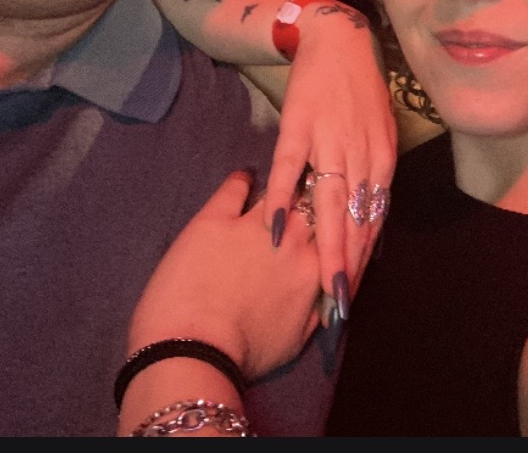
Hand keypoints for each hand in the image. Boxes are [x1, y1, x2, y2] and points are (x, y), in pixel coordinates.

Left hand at [128, 170, 321, 380]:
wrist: (193, 350)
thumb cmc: (246, 353)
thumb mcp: (296, 341)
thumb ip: (318, 309)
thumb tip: (331, 293)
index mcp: (314, 267)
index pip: (334, 231)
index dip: (333, 222)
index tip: (331, 215)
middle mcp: (290, 238)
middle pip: (312, 204)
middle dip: (315, 195)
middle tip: (310, 191)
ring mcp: (252, 224)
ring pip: (278, 190)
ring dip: (282, 185)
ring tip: (282, 179)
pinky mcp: (215, 217)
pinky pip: (234, 187)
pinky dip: (241, 179)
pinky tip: (244, 175)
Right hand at [262, 3, 396, 318]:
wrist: (340, 41)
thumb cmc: (359, 92)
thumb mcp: (379, 135)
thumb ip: (373, 177)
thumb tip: (370, 221)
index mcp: (382, 160)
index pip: (375, 221)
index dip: (365, 260)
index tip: (354, 294)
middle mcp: (361, 155)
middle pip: (355, 220)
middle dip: (348, 265)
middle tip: (339, 306)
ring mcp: (329, 141)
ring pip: (329, 202)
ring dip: (325, 245)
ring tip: (319, 281)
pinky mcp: (298, 127)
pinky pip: (289, 168)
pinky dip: (281, 198)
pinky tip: (272, 227)